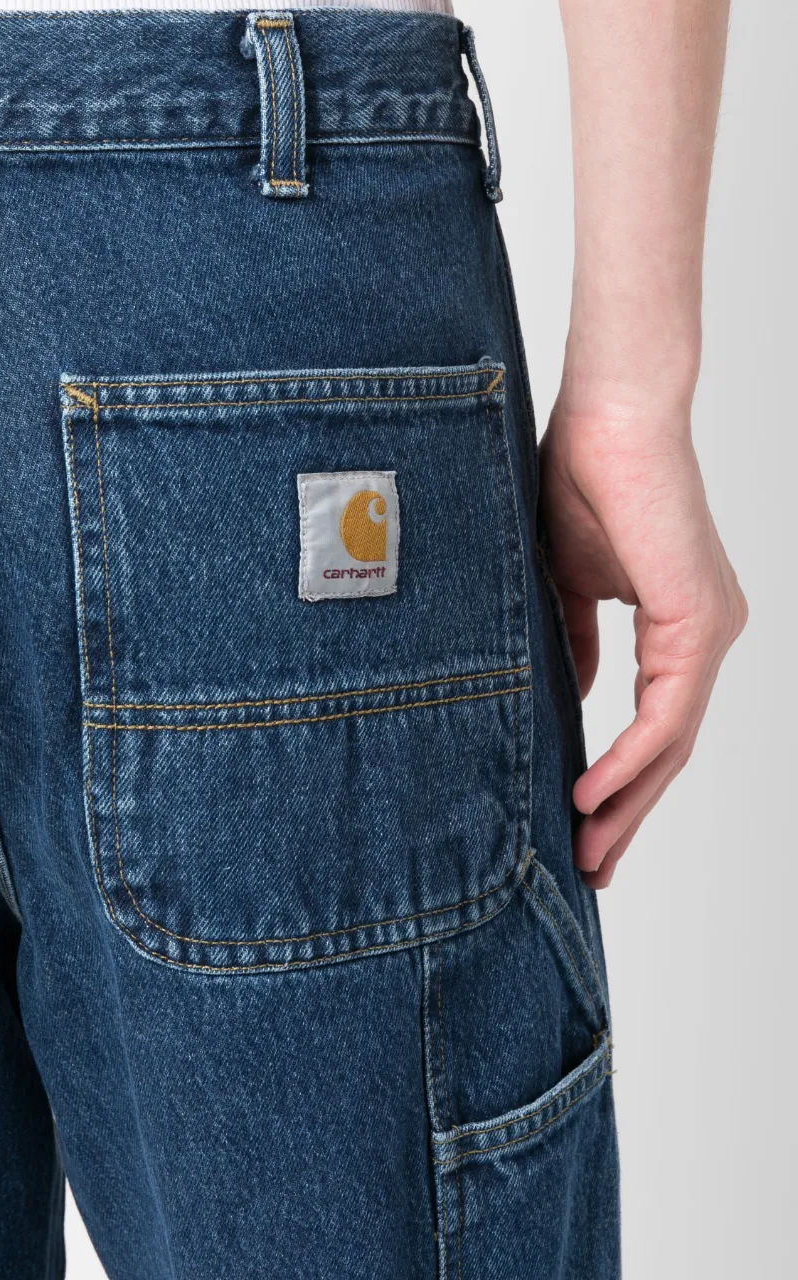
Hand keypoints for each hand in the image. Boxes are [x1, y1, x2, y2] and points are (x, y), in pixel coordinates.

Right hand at [538, 381, 746, 887]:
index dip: (623, 781)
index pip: (656, 723)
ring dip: (627, 803)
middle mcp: (708, 634)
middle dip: (629, 813)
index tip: (582, 823)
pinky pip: (665, 713)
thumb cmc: (582, 479)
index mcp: (681, 624)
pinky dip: (627, 760)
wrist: (609, 412)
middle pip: (671, 749)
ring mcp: (710, 630)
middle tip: (591, 867)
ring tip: (587, 852)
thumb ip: (578, 644)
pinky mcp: (697, 621)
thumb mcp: (569, 586)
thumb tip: (572, 695)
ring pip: (673, 743)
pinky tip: (591, 795)